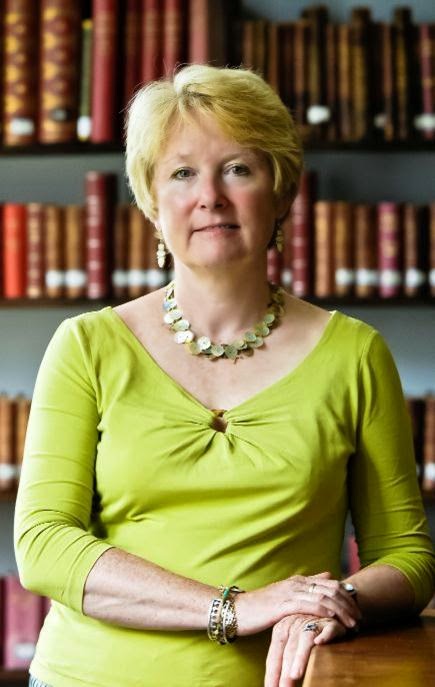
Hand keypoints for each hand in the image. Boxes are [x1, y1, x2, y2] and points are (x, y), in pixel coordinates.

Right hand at [236, 572, 360, 635]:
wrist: (238, 610)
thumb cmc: (261, 606)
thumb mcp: (286, 595)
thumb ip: (308, 585)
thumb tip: (328, 574)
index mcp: (298, 581)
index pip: (330, 583)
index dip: (346, 595)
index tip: (357, 608)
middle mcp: (296, 583)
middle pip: (331, 589)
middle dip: (348, 604)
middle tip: (360, 618)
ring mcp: (290, 592)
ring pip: (324, 597)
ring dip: (342, 611)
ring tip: (353, 624)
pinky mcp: (284, 605)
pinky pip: (310, 606)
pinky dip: (325, 612)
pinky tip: (334, 621)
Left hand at [264, 613, 346, 686]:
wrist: (329, 610)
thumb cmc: (308, 632)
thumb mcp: (292, 641)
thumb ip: (284, 658)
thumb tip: (274, 684)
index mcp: (282, 629)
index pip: (274, 656)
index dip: (272, 674)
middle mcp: (295, 624)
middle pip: (288, 650)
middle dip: (284, 672)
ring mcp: (313, 622)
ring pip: (305, 639)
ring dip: (300, 657)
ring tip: (294, 674)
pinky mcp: (331, 622)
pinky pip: (328, 628)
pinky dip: (325, 635)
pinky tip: (320, 643)